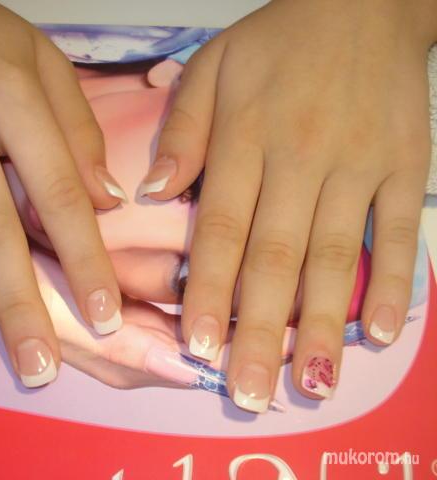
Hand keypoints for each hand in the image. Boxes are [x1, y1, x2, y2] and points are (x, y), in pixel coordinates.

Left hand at [144, 0, 435, 409]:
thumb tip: (150, 194)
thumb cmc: (277, 41)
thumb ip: (183, 133)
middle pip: (275, 258)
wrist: (364, 1)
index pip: (221, 229)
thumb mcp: (213, 68)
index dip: (209, 292)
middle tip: (247, 392)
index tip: (198, 348)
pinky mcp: (404, 166)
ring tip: (311, 383)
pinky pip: (399, 231)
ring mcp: (358, 166)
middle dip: (260, 331)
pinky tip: (383, 332)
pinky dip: (394, 282)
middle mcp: (300, 159)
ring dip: (324, 325)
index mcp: (246, 138)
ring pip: (335, 256)